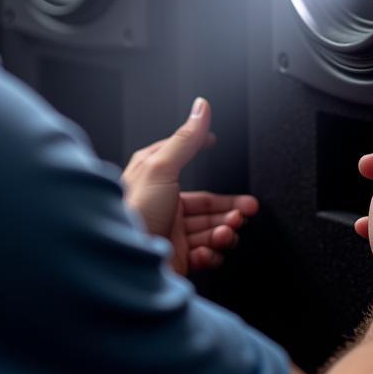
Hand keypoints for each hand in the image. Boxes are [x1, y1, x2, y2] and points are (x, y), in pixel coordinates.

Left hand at [121, 98, 258, 275]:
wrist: (124, 265)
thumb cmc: (135, 213)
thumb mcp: (161, 167)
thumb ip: (185, 139)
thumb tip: (201, 107)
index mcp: (153, 177)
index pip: (181, 157)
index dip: (199, 148)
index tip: (214, 142)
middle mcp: (162, 203)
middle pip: (205, 203)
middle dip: (230, 207)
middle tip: (248, 210)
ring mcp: (169, 232)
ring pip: (208, 229)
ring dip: (224, 230)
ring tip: (228, 232)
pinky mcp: (176, 258)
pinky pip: (204, 255)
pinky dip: (213, 254)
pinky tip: (211, 252)